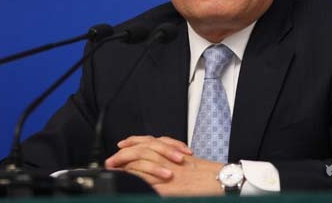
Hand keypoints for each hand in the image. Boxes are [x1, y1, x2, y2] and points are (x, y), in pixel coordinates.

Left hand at [105, 135, 224, 195]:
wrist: (221, 180)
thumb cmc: (207, 174)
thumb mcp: (187, 161)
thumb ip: (171, 157)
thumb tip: (157, 159)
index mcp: (172, 152)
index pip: (148, 142)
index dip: (132, 143)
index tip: (121, 146)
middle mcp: (168, 160)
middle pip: (141, 151)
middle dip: (123, 155)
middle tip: (111, 160)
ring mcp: (167, 174)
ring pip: (141, 165)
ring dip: (125, 168)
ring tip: (114, 171)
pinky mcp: (168, 188)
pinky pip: (147, 183)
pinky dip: (136, 181)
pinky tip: (127, 183)